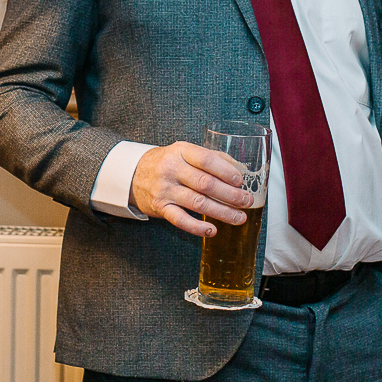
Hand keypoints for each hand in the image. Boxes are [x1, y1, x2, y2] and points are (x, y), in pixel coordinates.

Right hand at [131, 142, 253, 237]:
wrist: (134, 174)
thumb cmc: (167, 163)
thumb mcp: (185, 152)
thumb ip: (212, 157)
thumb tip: (241, 169)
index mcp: (181, 151)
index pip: (206, 159)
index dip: (226, 171)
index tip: (241, 180)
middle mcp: (171, 169)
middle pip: (205, 183)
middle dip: (230, 194)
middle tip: (247, 201)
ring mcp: (165, 189)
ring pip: (198, 203)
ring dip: (222, 212)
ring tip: (239, 217)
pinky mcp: (161, 207)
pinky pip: (181, 220)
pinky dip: (197, 227)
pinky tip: (212, 230)